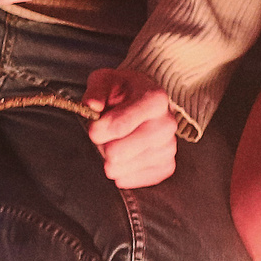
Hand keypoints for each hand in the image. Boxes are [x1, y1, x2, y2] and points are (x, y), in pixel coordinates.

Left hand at [83, 67, 178, 187]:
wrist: (146, 100)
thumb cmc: (123, 91)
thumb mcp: (107, 80)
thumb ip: (96, 90)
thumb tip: (92, 106)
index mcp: (155, 99)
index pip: (117, 126)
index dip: (96, 130)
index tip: (93, 126)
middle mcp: (167, 124)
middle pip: (117, 153)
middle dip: (103, 145)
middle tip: (107, 134)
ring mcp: (169, 147)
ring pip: (121, 169)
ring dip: (111, 159)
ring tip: (117, 142)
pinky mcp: (166, 166)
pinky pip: (132, 180)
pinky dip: (122, 171)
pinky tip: (124, 156)